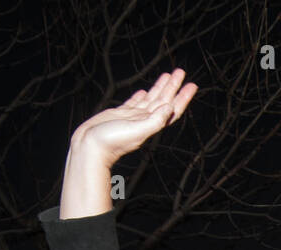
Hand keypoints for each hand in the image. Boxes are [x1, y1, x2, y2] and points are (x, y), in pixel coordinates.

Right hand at [72, 69, 197, 167]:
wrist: (89, 147)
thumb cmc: (111, 142)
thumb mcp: (137, 131)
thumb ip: (154, 121)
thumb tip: (169, 108)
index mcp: (151, 124)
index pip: (172, 108)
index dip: (183, 97)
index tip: (192, 85)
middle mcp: (144, 120)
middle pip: (163, 100)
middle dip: (173, 86)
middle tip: (181, 71)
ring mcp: (132, 117)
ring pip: (151, 99)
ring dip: (160, 87)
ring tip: (167, 75)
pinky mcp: (119, 115)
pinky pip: (134, 103)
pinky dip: (141, 96)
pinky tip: (144, 91)